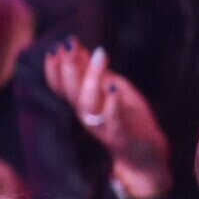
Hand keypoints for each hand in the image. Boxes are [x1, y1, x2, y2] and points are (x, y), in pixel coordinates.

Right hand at [42, 38, 176, 198]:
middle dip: (68, 67)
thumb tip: (79, 48)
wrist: (145, 155)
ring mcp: (103, 126)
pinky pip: (114, 120)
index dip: (54, 68)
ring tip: (99, 54)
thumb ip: (94, 73)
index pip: (60, 86)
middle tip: (71, 43)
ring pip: (88, 103)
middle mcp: (87, 115)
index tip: (56, 47)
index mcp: (82, 104)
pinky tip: (114, 86)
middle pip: (71, 92)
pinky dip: (112, 103)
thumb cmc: (127, 118)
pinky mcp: (122, 134)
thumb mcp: (109, 90)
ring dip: (90, 77)